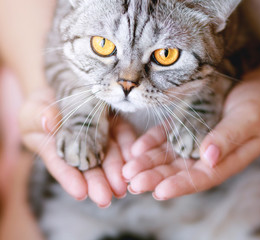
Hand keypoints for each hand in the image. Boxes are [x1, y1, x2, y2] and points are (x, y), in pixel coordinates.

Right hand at [19, 86, 135, 206]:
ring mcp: (100, 136)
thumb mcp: (32, 110)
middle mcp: (81, 147)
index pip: (62, 165)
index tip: (80, 192)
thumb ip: (38, 117)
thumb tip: (50, 122)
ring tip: (122, 185)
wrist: (63, 88)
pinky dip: (129, 148)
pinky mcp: (116, 124)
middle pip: (89, 167)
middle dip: (97, 183)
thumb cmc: (41, 105)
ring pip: (109, 155)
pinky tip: (134, 159)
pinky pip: (125, 137)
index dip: (70, 179)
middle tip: (105, 198)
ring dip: (116, 171)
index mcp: (56, 148)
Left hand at [122, 78, 259, 199]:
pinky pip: (166, 137)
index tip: (159, 192)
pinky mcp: (186, 125)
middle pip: (179, 171)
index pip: (201, 178)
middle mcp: (207, 155)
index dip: (180, 186)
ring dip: (148, 163)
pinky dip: (152, 142)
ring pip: (168, 156)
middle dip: (156, 177)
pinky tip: (137, 147)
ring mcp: (195, 140)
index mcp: (226, 161)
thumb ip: (229, 137)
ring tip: (128, 169)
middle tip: (133, 182)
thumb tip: (207, 157)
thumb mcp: (249, 120)